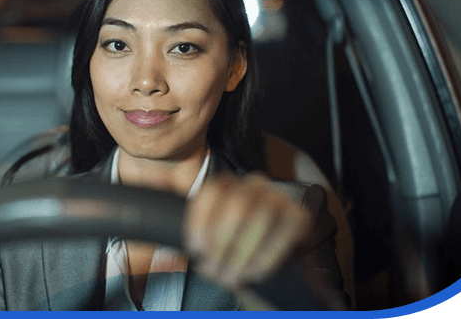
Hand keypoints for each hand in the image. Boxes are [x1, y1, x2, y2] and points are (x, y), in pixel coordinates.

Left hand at [183, 172, 311, 290]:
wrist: (270, 263)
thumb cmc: (233, 250)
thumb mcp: (205, 242)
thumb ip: (180, 239)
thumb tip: (161, 249)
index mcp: (227, 186)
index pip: (211, 192)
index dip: (200, 221)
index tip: (196, 249)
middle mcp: (253, 185)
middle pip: (235, 205)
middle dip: (222, 242)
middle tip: (215, 269)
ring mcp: (278, 199)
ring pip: (258, 218)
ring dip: (242, 253)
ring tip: (233, 275)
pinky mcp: (298, 218)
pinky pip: (283, 233)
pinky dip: (266, 256)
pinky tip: (255, 272)